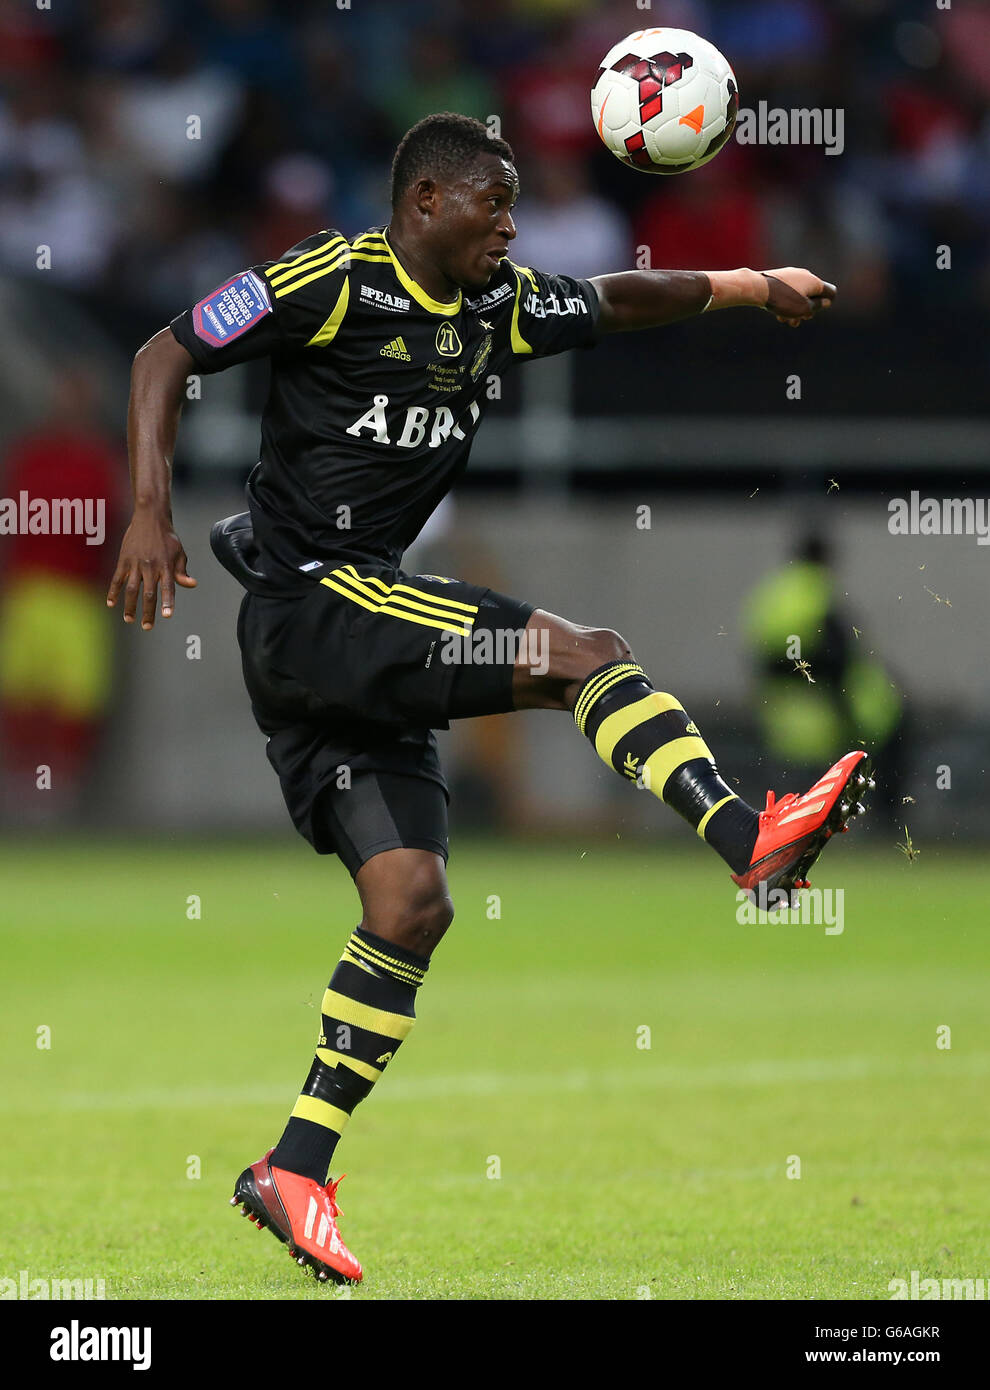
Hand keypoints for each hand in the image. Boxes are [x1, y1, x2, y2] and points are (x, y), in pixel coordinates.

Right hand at [106, 510, 196, 628]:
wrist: (150, 518)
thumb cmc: (167, 538)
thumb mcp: (179, 553)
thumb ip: (182, 571)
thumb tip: (191, 584)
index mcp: (166, 566)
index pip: (168, 588)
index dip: (168, 602)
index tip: (167, 615)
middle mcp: (151, 567)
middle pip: (148, 593)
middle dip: (148, 612)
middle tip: (147, 627)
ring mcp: (136, 564)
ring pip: (131, 589)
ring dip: (130, 606)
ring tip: (130, 619)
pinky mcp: (124, 560)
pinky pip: (117, 578)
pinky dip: (113, 591)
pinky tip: (111, 603)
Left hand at [761, 267, 835, 326]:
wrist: (757, 288)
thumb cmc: (783, 300)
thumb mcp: (803, 308)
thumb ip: (817, 306)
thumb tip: (826, 302)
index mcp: (815, 282)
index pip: (831, 293)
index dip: (826, 304)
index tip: (815, 311)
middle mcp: (806, 275)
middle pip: (813, 296)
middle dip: (807, 310)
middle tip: (799, 318)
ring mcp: (792, 275)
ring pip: (799, 296)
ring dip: (794, 310)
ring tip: (784, 320)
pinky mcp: (780, 278)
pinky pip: (788, 292)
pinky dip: (786, 303)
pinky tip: (777, 313)